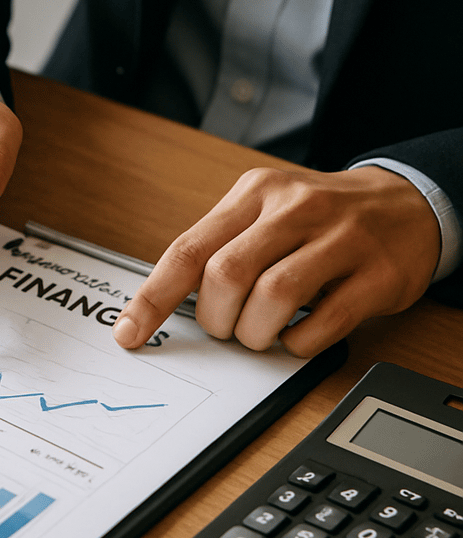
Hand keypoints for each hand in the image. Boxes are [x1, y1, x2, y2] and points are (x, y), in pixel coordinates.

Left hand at [113, 166, 441, 356]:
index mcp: (254, 194)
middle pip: (227, 274)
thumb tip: (161, 304)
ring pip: (274, 296)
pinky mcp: (377, 274)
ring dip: (256, 333)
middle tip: (228, 328)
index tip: (129, 334)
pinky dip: (298, 343)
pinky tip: (297, 335)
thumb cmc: (318, 218)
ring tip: (262, 333)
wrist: (407, 204)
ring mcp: (340, 238)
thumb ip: (218, 248)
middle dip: (217, 319)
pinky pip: (323, 323)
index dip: (153, 298)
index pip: (188, 249)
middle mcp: (295, 208)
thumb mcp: (263, 213)